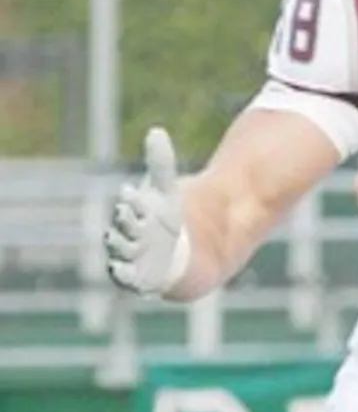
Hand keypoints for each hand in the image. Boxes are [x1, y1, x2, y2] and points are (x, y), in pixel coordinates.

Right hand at [104, 127, 191, 296]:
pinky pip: (127, 279)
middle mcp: (124, 238)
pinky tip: (128, 272)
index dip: (132, 201)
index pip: (128, 207)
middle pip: (122, 230)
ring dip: (126, 249)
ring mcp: (130, 259)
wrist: (180, 253)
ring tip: (136, 244)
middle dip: (128, 224)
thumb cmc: (167, 219)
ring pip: (123, 254)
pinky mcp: (138, 280)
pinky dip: (125, 275)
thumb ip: (161, 164)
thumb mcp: (167, 192)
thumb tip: (156, 131)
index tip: (135, 193)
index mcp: (129, 215)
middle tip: (136, 217)